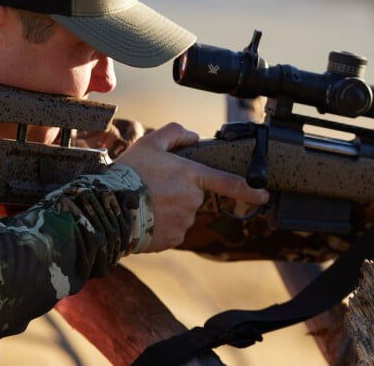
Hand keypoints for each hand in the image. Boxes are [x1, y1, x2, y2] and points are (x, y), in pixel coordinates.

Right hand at [116, 123, 268, 251]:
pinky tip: (144, 217)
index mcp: (191, 176)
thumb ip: (174, 134)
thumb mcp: (149, 144)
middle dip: (178, 192)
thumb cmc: (129, 173)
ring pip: (182, 214)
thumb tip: (193, 136)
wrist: (109, 208)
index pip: (227, 183)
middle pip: (193, 195)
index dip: (249, 191)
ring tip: (144, 202)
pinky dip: (161, 225)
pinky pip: (172, 230)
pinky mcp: (173, 239)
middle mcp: (192, 200)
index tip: (264, 195)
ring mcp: (184, 222)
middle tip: (152, 187)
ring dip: (168, 209)